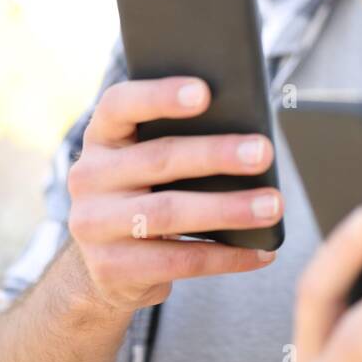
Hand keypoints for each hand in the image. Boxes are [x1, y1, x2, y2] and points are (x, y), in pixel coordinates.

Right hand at [66, 76, 282, 312]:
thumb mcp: (149, 162)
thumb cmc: (148, 193)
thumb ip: (181, 141)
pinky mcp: (110, 268)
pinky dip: (226, 256)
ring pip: (168, 212)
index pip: (120, 104)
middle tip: (263, 152)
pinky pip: (178, 261)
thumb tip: (250, 138)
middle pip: (158, 158)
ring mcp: (93, 225)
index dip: (160, 96)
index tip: (205, 92)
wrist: (106, 264)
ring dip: (228, 208)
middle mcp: (89, 177)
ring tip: (272, 205)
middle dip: (216, 154)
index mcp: (102, 137)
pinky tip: (262, 250)